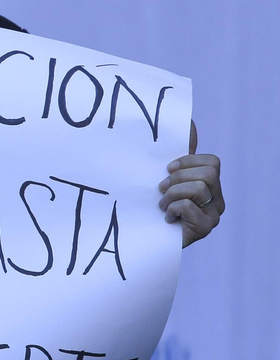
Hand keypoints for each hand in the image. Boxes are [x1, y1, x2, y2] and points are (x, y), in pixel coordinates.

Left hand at [160, 120, 222, 247]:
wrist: (143, 235)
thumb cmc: (151, 202)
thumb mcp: (160, 174)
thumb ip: (176, 152)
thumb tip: (188, 123)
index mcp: (209, 183)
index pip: (212, 162)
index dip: (188, 161)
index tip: (167, 168)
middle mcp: (216, 199)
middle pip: (209, 173)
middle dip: (179, 178)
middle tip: (162, 189)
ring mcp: (213, 214)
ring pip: (199, 189)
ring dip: (171, 195)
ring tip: (161, 205)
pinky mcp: (204, 228)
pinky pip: (190, 207)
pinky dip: (172, 209)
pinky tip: (166, 218)